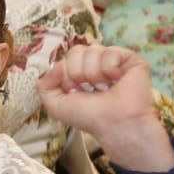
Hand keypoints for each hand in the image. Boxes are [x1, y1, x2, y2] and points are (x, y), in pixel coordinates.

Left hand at [38, 44, 173, 170]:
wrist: (113, 123)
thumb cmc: (87, 116)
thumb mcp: (55, 105)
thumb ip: (44, 85)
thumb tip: (56, 65)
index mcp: (78, 71)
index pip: (65, 58)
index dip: (66, 76)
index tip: (75, 92)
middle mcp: (95, 63)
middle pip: (76, 51)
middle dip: (78, 74)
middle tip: (90, 90)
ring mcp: (112, 60)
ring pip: (92, 51)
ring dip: (94, 74)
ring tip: (104, 88)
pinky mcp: (130, 58)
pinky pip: (110, 52)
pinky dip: (109, 70)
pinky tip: (116, 81)